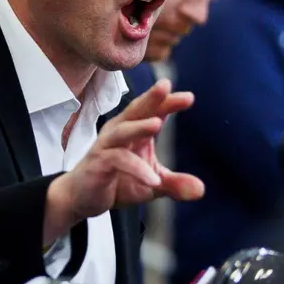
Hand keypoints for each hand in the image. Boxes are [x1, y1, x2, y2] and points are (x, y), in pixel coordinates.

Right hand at [44, 79, 203, 243]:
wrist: (82, 198)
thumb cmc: (116, 181)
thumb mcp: (152, 184)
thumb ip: (175, 184)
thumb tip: (201, 190)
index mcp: (134, 131)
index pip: (153, 111)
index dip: (168, 102)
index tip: (189, 97)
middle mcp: (119, 133)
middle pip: (135, 110)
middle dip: (151, 98)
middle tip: (166, 85)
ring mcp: (106, 147)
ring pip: (122, 130)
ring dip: (139, 126)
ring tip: (157, 124)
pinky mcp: (98, 163)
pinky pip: (118, 160)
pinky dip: (136, 169)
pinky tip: (153, 180)